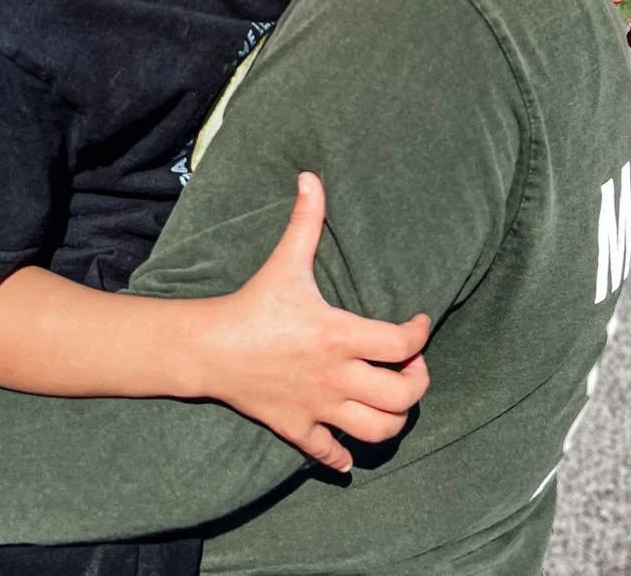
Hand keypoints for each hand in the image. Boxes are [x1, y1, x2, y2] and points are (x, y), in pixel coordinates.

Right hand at [202, 173, 430, 472]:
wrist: (209, 348)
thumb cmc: (253, 303)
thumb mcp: (285, 261)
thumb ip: (306, 220)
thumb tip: (311, 176)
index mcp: (339, 336)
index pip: (403, 345)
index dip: (421, 334)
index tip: (420, 323)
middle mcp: (336, 377)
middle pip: (402, 397)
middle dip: (417, 383)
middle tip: (412, 366)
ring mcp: (319, 407)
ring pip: (378, 431)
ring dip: (394, 419)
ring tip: (391, 398)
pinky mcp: (298, 428)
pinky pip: (333, 455)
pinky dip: (346, 454)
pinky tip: (349, 443)